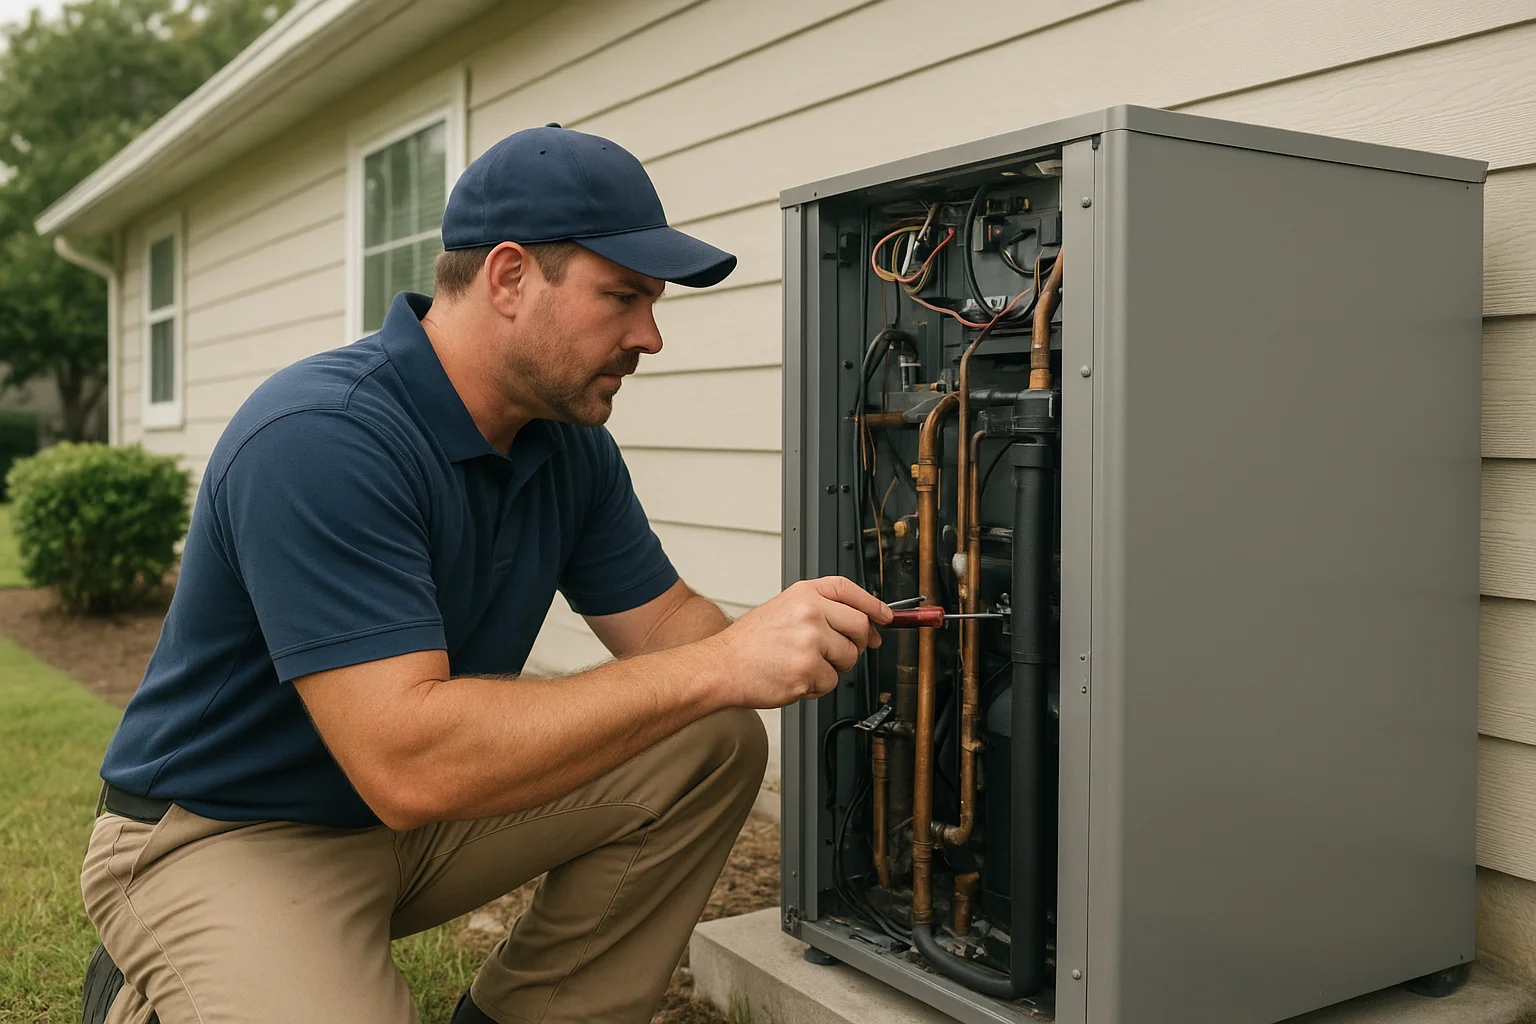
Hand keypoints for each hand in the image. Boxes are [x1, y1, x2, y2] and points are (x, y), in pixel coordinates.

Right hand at [708, 577, 892, 708]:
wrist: (722, 666)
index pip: (850, 590)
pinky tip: (794, 678)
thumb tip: (868, 626)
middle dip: (856, 644)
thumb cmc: (750, 643)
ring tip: (803, 664)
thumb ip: (822, 611)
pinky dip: (816, 686)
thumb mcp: (783, 609)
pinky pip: (830, 683)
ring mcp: (810, 642)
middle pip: (860, 627)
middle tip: (836, 651)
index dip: (873, 604)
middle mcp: (810, 613)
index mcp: (803, 594)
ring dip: (833, 668)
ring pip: (849, 658)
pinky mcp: (808, 671)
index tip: (886, 617)